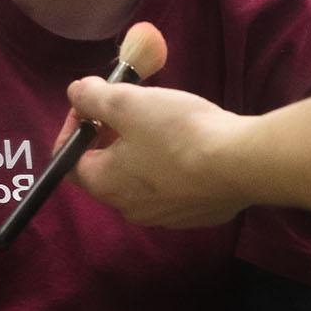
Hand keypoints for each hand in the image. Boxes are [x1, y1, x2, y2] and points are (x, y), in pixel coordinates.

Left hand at [63, 77, 254, 227]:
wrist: (241, 163)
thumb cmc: (178, 131)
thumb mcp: (128, 101)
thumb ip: (92, 96)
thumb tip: (76, 94)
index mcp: (104, 184)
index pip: (69, 159)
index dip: (75, 125)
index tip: (94, 101)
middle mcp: (129, 208)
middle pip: (106, 168)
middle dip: (110, 135)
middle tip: (130, 106)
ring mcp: (165, 216)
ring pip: (140, 178)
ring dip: (142, 150)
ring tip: (162, 122)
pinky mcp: (195, 214)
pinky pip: (172, 187)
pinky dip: (171, 165)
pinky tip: (191, 145)